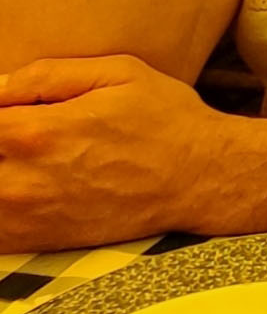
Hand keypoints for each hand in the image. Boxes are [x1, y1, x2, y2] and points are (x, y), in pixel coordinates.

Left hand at [0, 55, 239, 248]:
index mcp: (38, 133)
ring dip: (2, 171)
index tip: (12, 110)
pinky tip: (23, 186)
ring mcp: (27, 217)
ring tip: (23, 159)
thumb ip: (48, 75)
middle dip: (0, 142)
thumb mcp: (120, 73)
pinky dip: (2, 206)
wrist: (200, 179)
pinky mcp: (36, 241)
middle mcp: (22, 181)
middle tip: (23, 133)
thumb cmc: (164, 119)